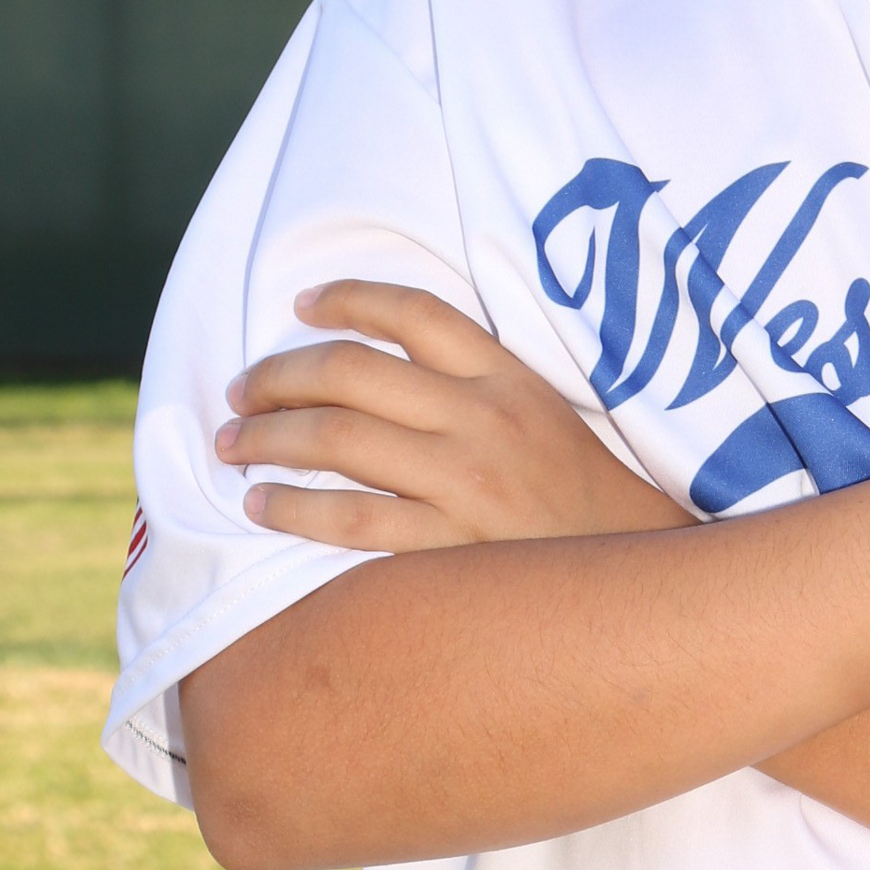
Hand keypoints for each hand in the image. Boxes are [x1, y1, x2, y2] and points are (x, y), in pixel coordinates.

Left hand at [214, 280, 691, 551]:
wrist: (635, 571)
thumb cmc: (579, 493)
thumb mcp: (542, 413)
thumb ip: (474, 384)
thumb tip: (379, 367)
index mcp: (508, 377)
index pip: (416, 313)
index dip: (349, 297)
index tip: (301, 304)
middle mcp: (484, 419)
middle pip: (355, 373)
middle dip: (280, 376)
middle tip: (239, 392)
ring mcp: (468, 483)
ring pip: (341, 440)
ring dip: (271, 438)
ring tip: (233, 445)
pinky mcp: (452, 547)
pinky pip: (352, 519)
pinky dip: (295, 506)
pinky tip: (261, 504)